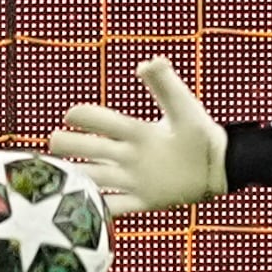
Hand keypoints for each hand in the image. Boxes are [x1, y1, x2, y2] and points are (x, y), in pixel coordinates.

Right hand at [51, 57, 226, 214]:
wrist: (218, 166)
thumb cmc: (199, 132)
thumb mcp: (184, 107)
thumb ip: (167, 85)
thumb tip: (149, 62)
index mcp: (136, 132)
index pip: (104, 122)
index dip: (86, 116)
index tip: (71, 114)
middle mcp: (128, 155)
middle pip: (91, 150)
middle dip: (70, 145)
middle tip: (54, 142)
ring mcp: (134, 179)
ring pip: (96, 178)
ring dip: (77, 177)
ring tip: (55, 178)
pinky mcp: (145, 201)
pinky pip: (116, 207)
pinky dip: (99, 209)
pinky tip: (82, 210)